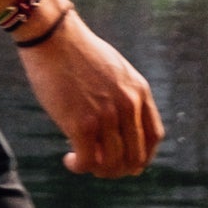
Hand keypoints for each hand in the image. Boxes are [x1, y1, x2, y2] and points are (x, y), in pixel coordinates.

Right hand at [21, 16, 163, 179]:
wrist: (53, 36)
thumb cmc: (77, 52)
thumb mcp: (113, 71)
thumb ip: (121, 97)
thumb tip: (115, 131)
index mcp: (139, 91)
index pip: (153, 137)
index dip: (142, 157)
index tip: (126, 163)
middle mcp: (128, 105)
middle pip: (135, 157)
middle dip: (117, 170)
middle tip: (99, 167)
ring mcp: (106, 115)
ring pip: (112, 164)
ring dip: (97, 171)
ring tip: (81, 162)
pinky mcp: (81, 123)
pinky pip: (87, 161)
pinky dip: (79, 167)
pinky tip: (69, 160)